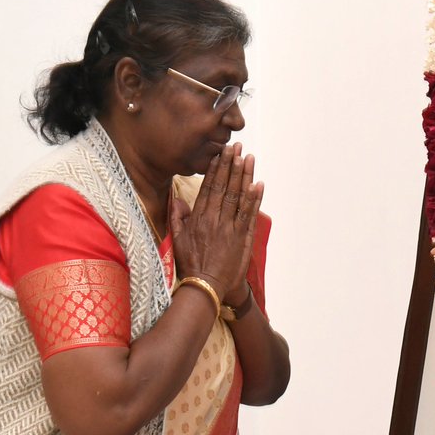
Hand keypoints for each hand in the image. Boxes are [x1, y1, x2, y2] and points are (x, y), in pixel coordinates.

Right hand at [169, 143, 262, 301]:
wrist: (207, 287)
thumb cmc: (192, 265)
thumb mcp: (177, 240)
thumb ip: (177, 218)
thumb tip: (176, 198)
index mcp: (199, 218)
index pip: (208, 188)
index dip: (215, 169)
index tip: (219, 154)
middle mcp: (215, 219)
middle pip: (224, 187)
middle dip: (230, 165)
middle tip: (235, 146)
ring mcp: (230, 228)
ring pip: (238, 196)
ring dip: (244, 176)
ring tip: (248, 157)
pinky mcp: (243, 237)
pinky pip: (249, 214)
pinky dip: (255, 198)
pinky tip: (258, 183)